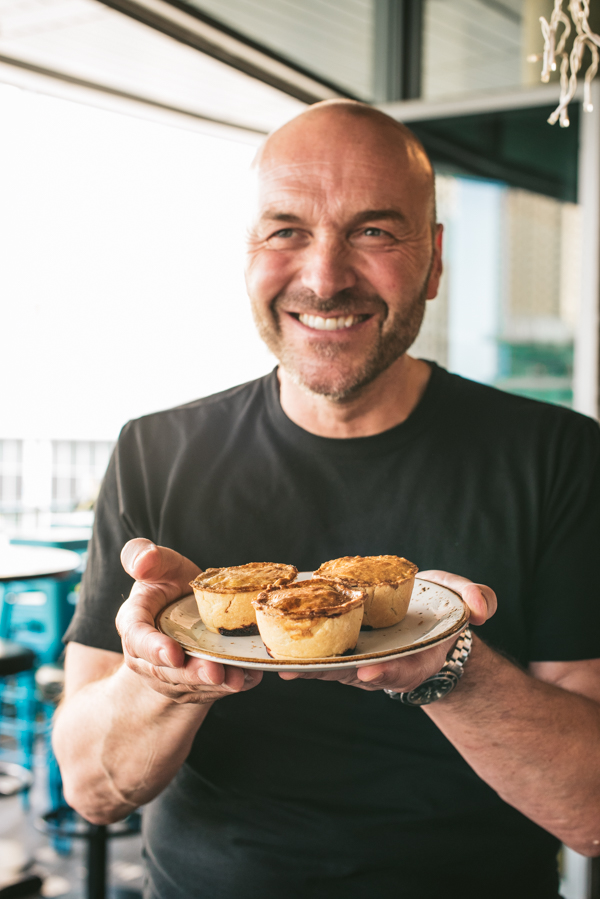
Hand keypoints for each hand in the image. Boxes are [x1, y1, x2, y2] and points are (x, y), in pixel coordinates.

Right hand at [117, 539, 261, 703]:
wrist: (181, 613)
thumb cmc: (168, 586)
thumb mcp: (159, 566)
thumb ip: (147, 557)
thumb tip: (142, 560)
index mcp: (134, 625)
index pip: (137, 639)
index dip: (154, 649)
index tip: (173, 654)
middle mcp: (148, 658)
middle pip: (168, 671)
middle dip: (193, 674)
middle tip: (215, 672)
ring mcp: (172, 676)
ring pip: (193, 685)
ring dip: (216, 685)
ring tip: (238, 679)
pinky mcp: (195, 686)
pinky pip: (213, 690)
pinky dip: (234, 683)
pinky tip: (251, 677)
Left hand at [278, 570, 496, 691]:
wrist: (424, 621)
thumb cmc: (442, 611)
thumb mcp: (464, 601)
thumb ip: (479, 599)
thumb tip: (483, 609)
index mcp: (417, 657)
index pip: (404, 669)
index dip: (389, 672)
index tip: (372, 673)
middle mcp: (387, 665)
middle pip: (359, 674)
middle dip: (334, 675)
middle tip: (309, 673)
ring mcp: (363, 661)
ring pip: (335, 669)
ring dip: (310, 670)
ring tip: (284, 668)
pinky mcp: (345, 651)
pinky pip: (323, 656)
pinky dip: (303, 658)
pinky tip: (277, 658)